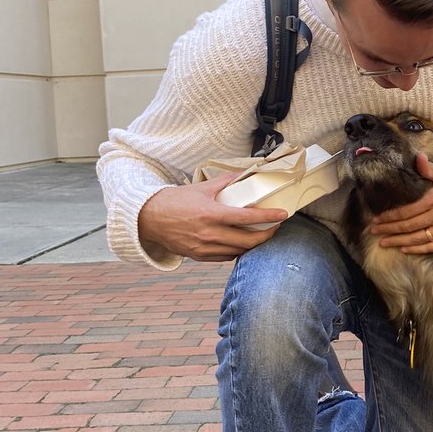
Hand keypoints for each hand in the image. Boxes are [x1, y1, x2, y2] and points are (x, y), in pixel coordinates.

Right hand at [138, 173, 287, 261]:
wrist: (150, 218)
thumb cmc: (175, 201)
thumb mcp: (202, 187)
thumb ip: (226, 181)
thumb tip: (245, 174)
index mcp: (211, 214)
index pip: (247, 217)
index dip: (268, 217)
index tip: (283, 215)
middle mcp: (209, 233)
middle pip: (248, 240)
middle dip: (267, 235)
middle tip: (275, 226)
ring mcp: (204, 247)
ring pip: (239, 251)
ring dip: (253, 244)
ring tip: (262, 234)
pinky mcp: (199, 256)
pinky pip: (226, 257)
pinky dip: (237, 251)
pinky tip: (242, 243)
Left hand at [371, 154, 432, 251]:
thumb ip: (429, 168)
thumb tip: (417, 159)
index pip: (407, 211)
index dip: (390, 217)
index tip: (377, 220)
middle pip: (409, 226)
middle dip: (389, 230)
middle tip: (374, 233)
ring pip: (419, 239)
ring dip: (400, 242)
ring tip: (385, 243)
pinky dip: (419, 249)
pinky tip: (406, 249)